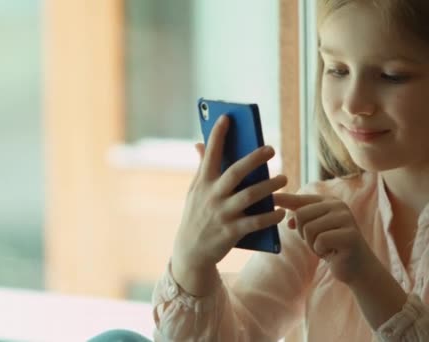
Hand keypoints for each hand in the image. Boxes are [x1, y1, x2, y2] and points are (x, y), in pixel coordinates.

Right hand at [171, 115, 286, 294]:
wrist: (190, 251)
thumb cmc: (196, 215)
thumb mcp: (195, 191)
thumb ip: (202, 168)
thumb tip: (199, 144)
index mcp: (203, 183)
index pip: (210, 154)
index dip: (217, 134)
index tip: (227, 117)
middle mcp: (212, 196)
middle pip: (236, 172)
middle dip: (254, 158)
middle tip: (271, 149)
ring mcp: (222, 214)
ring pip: (251, 195)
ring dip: (269, 186)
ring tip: (284, 178)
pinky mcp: (232, 232)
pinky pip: (256, 222)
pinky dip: (271, 216)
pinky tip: (281, 210)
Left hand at [275, 193, 376, 284]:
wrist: (357, 268)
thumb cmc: (332, 247)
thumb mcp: (314, 229)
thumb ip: (300, 219)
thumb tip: (282, 213)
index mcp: (328, 201)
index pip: (299, 200)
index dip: (283, 199)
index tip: (270, 197)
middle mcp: (338, 205)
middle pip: (300, 215)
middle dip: (303, 234)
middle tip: (318, 241)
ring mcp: (346, 218)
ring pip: (308, 229)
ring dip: (312, 244)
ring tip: (326, 247)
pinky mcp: (350, 234)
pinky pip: (319, 241)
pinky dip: (321, 251)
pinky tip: (332, 253)